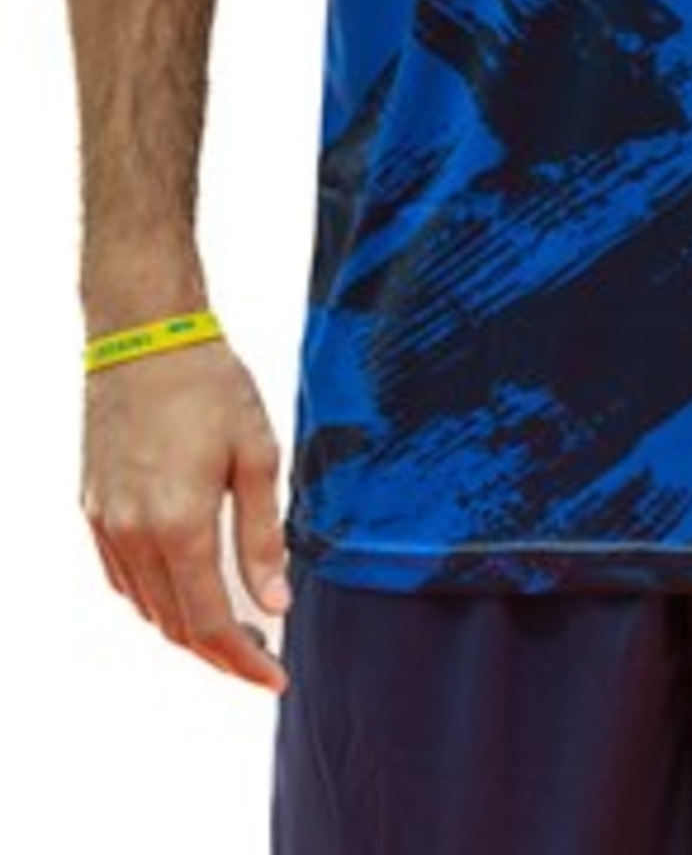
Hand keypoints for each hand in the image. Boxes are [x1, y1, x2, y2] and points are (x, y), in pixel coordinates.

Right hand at [82, 341, 290, 690]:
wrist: (144, 335)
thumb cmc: (209, 385)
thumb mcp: (256, 455)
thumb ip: (263, 536)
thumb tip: (276, 603)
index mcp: (180, 526)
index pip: (210, 624)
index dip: (242, 662)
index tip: (275, 678)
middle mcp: (135, 535)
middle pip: (175, 625)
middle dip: (219, 653)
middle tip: (260, 655)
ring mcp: (108, 524)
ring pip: (145, 606)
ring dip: (186, 626)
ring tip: (232, 624)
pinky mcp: (94, 508)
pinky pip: (122, 577)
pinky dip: (154, 597)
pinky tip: (186, 585)